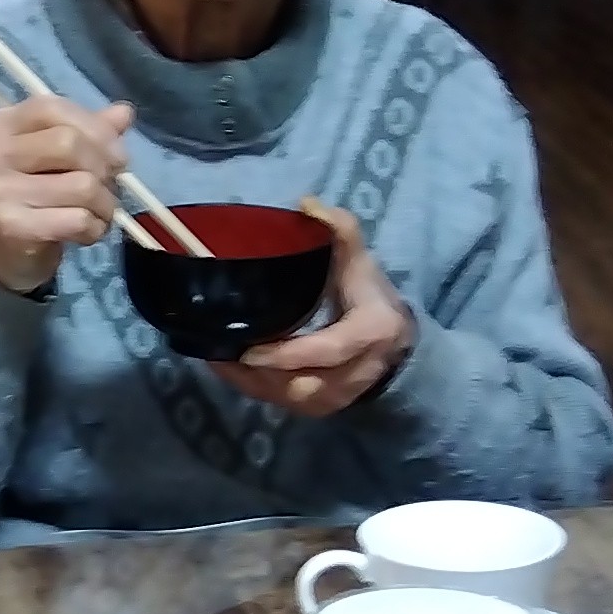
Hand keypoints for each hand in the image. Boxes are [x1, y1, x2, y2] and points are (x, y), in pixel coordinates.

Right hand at [0, 93, 129, 295]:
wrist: (1, 253)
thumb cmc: (32, 195)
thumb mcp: (55, 157)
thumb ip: (88, 131)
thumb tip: (124, 112)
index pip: (53, 107)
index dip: (95, 127)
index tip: (116, 154)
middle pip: (69, 143)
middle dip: (104, 168)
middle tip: (108, 186)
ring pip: (82, 185)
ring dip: (105, 203)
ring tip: (100, 212)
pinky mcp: (12, 226)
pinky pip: (78, 219)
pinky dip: (95, 228)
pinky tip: (88, 231)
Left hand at [211, 198, 413, 416]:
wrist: (396, 348)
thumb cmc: (371, 299)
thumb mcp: (361, 263)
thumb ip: (339, 232)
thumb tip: (307, 204)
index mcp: (370, 333)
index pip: (327, 351)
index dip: (286, 354)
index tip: (248, 349)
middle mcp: (356, 373)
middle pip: (300, 382)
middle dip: (257, 372)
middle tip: (219, 349)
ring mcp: (338, 397)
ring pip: (287, 397)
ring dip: (249, 381)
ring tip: (216, 355)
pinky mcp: (321, 409)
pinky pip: (281, 403)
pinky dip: (252, 387)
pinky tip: (228, 367)